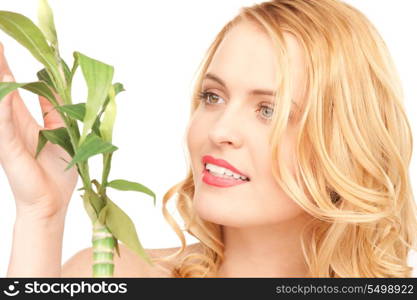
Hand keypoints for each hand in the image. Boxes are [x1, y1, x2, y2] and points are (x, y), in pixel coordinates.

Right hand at [0, 42, 77, 218]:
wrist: (51, 203)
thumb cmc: (56, 173)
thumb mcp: (61, 133)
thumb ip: (55, 110)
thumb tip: (55, 87)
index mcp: (25, 122)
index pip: (13, 88)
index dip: (8, 68)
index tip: (3, 44)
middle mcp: (12, 125)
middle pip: (3, 88)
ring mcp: (7, 136)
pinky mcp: (8, 149)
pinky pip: (3, 123)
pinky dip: (2, 104)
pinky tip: (2, 88)